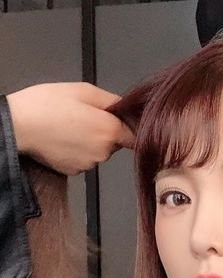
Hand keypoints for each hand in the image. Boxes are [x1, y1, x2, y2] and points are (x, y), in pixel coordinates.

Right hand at [7, 82, 133, 175]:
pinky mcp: (76, 171)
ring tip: (69, 127)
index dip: (129, 128)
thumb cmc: (47, 104)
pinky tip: (63, 139)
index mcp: (109, 130)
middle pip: (115, 143)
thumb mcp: (83, 91)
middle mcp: (104, 152)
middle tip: (84, 117)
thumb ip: (112, 101)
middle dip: (105, 132)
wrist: (17, 126)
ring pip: (99, 152)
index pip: (135, 136)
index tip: (121, 121)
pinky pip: (84, 160)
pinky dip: (78, 151)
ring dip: (91, 142)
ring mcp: (90, 164)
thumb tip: (128, 108)